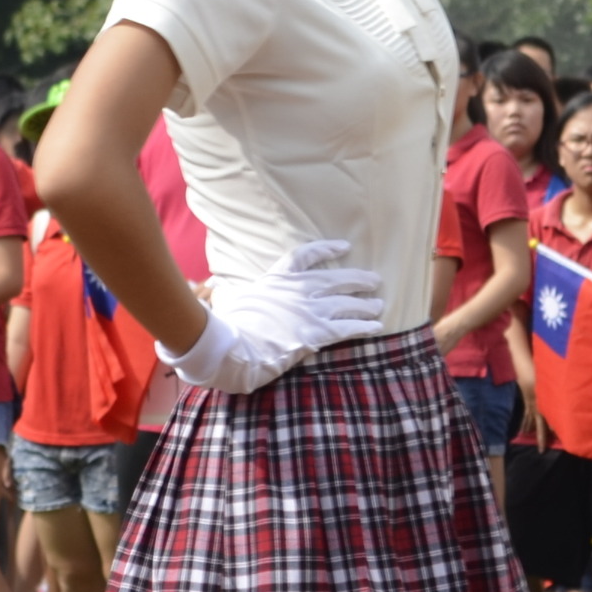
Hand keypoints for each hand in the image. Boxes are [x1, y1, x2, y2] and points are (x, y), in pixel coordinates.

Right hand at [163, 239, 387, 394]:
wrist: (232, 345)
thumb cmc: (226, 325)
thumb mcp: (229, 300)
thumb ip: (231, 292)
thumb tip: (213, 288)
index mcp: (276, 279)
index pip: (305, 256)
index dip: (326, 250)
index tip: (343, 246)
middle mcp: (298, 290)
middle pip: (335, 279)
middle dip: (356, 279)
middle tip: (373, 280)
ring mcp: (309, 310)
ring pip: (346, 302)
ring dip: (365, 303)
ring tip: (379, 304)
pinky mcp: (316, 333)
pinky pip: (347, 327)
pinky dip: (364, 325)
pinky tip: (377, 326)